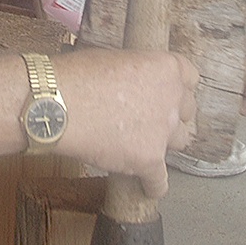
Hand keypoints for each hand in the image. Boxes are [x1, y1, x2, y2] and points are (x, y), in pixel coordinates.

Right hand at [55, 49, 197, 198]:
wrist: (55, 104)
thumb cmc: (76, 76)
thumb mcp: (115, 59)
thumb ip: (138, 73)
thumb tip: (134, 86)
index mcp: (166, 68)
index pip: (190, 78)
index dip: (177, 87)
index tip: (168, 94)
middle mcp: (172, 98)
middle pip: (185, 112)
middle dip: (170, 115)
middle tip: (149, 119)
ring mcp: (162, 131)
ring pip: (178, 143)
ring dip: (163, 144)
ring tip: (143, 145)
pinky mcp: (148, 160)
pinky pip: (159, 181)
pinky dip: (152, 184)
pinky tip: (146, 185)